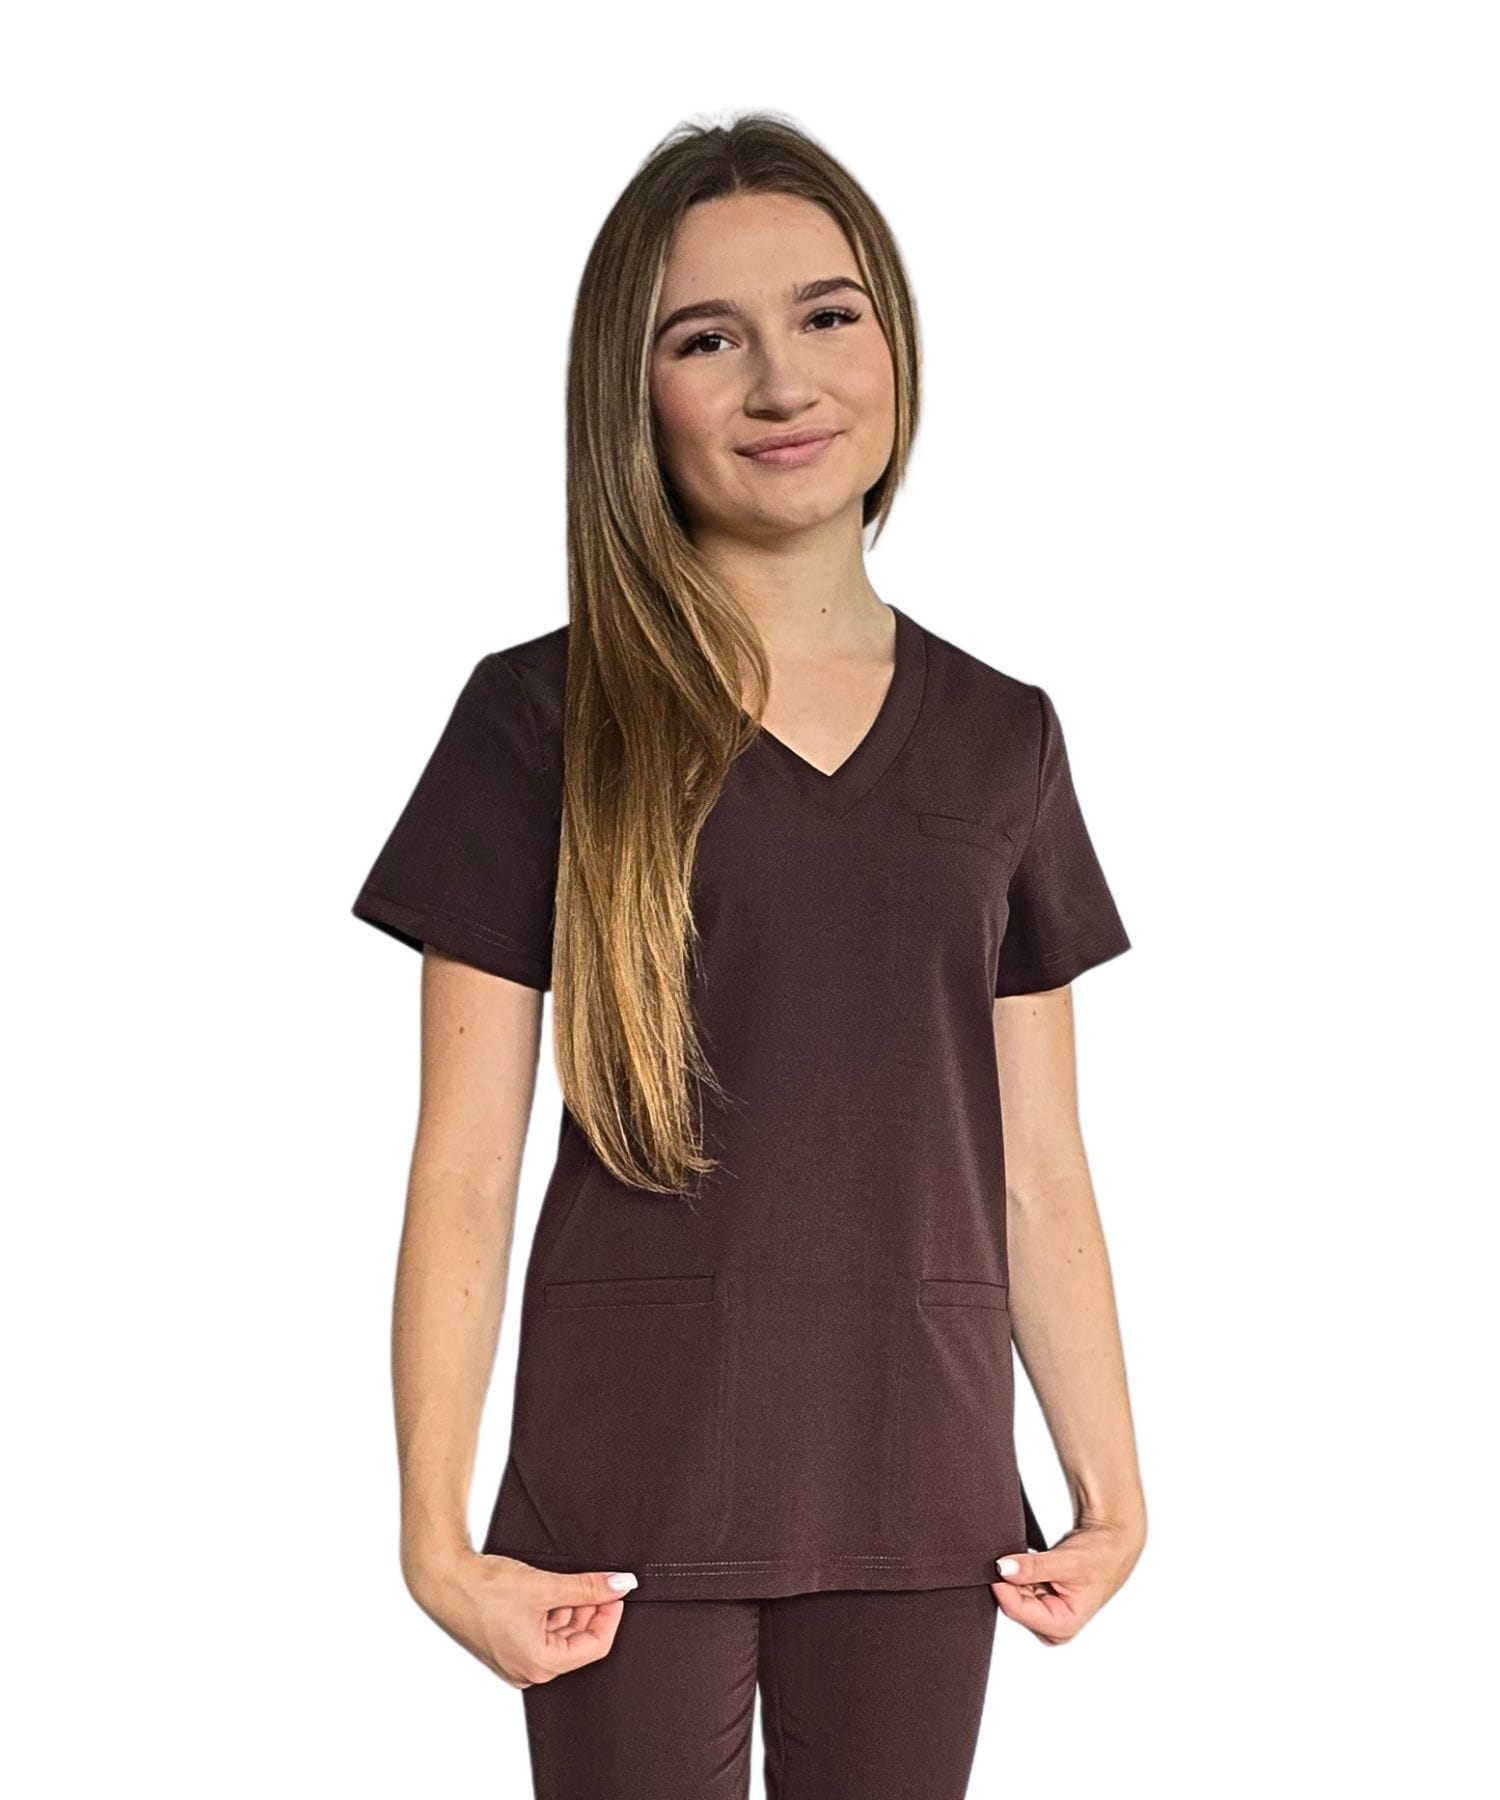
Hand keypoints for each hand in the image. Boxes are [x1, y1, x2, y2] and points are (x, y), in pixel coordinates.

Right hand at [405, 1548, 638, 1687]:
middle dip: (590, 1609)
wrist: (445, 1578)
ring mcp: (517, 1659)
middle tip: (597, 1581)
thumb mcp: (546, 1586)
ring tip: (570, 1580)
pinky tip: (551, 1589)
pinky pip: (542, 1631)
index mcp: (539, 1665)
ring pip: (560, 1634)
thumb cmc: (486, 1588)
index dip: (610, 1615)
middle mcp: (528, 1669)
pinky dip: (552, 1610)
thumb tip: (622, 1585)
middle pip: (577, 1641)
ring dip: (571, 1607)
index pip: (594, 1646)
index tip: (617, 1590)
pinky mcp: (508, 1645)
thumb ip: (588, 1587)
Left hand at [991, 1517, 1144, 1644]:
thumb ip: (1033, 1567)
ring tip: (1024, 1558)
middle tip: (1009, 1557)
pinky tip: (1025, 1563)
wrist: (1110, 1543)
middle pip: (1015, 1606)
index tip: (994, 1565)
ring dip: (1013, 1577)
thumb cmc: (1100, 1556)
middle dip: (1009, 1582)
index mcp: (1064, 1625)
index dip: (1003, 1587)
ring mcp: (1047, 1614)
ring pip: (1014, 1596)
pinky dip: (1018, 1574)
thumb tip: (1002, 1568)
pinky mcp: (1041, 1601)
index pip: (1019, 1611)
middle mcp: (1054, 1625)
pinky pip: (1019, 1588)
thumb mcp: (1066, 1560)